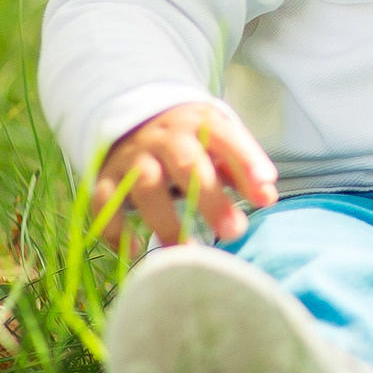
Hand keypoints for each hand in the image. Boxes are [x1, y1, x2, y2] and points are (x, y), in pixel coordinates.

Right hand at [93, 100, 277, 249]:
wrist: (135, 120)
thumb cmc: (190, 140)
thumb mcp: (217, 142)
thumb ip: (241, 167)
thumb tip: (267, 196)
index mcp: (198, 124)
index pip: (225, 137)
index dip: (246, 162)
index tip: (265, 191)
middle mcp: (164, 137)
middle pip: (186, 163)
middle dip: (210, 198)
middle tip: (233, 231)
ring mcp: (132, 156)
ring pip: (145, 184)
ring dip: (166, 220)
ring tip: (187, 252)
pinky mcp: (105, 176)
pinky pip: (105, 201)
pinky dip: (116, 228)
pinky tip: (134, 250)